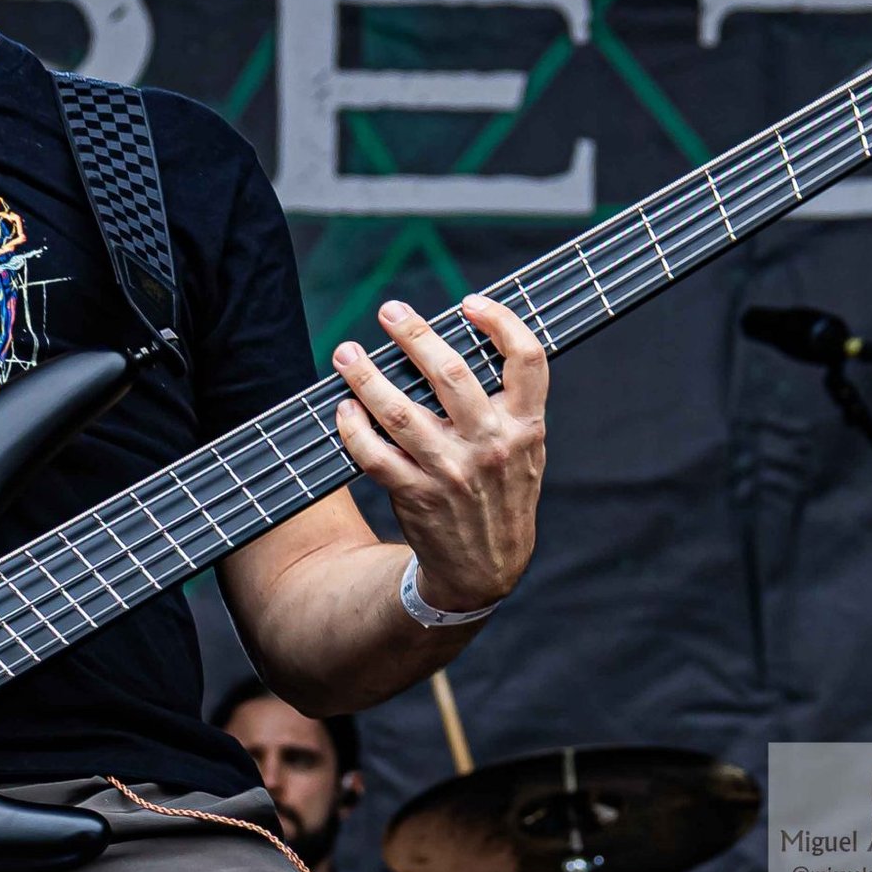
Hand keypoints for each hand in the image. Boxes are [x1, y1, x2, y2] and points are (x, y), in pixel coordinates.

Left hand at [330, 295, 545, 612]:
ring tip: (346, 355)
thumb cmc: (500, 492)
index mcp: (525, 426)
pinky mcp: (416, 496)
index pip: (527, 360)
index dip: (502, 322)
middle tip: (389, 312)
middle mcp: (491, 445)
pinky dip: (353, 429)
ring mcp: (452, 472)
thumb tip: (456, 342)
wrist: (487, 568)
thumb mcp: (525, 450)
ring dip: (367, 378)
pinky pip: (374, 455)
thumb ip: (506, 404)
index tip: (469, 303)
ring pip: (401, 412)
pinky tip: (344, 409)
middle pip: (451, 375)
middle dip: (415, 335)